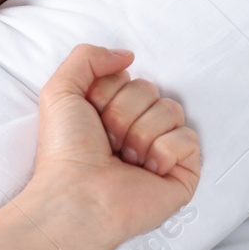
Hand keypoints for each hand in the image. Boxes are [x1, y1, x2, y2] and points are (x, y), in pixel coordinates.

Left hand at [26, 44, 200, 249]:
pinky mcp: (182, 173)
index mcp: (111, 111)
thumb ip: (87, 57)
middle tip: (107, 141)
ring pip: (171, 111)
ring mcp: (161, 150)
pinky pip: (189, 139)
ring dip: (140, 134)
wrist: (76, 194)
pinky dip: (164, 151)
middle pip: (150, 90)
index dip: (106, 93)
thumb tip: (125, 55)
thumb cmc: (65, 150)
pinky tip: (146, 170)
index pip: (128, 77)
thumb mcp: (59, 90)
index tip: (91, 115)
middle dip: (123, 113)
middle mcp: (137, 128)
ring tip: (123, 158)